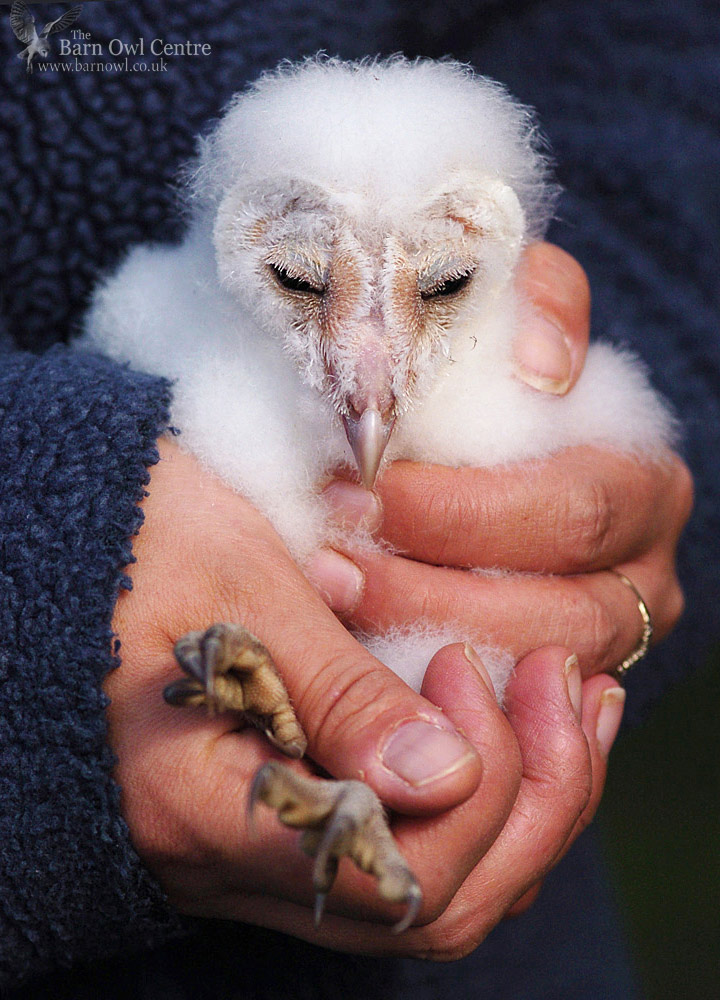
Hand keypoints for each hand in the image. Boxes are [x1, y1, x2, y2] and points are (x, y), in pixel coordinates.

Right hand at [107, 439, 620, 952]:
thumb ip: (338, 691)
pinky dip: (480, 793)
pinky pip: (399, 847)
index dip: (474, 783)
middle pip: (422, 903)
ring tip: (565, 697)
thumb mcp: (241, 586)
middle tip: (559, 683)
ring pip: (423, 889)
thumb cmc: (134, 541)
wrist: (68, 537)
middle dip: (530, 798)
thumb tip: (446, 778)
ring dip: (520, 800)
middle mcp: (227, 860)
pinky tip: (516, 715)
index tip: (466, 664)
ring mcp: (256, 849)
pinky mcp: (280, 815)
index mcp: (200, 807)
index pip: (386, 870)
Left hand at [307, 243, 692, 676]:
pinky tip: (355, 655)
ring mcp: (599, 643)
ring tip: (329, 602)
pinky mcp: (544, 685)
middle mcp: (640, 576)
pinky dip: (423, 689)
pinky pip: (493, 712)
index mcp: (641, 487)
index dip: (461, 514)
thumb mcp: (507, 307)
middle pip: (553, 615)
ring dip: (417, 646)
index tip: (360, 496)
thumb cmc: (480, 374)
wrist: (468, 444)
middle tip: (329, 565)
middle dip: (427, 593)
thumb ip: (534, 303)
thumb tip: (544, 370)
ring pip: (522, 677)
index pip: (569, 514)